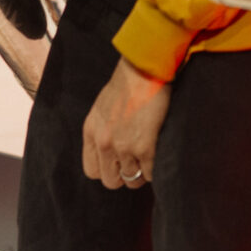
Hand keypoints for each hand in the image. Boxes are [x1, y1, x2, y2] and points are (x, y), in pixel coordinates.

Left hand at [82, 56, 170, 190]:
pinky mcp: (144, 148)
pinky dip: (156, 169)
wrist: (145, 69)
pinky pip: (150, 174)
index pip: (92, 170)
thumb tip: (112, 151)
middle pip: (111, 181)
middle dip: (125, 176)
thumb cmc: (128, 84)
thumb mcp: (103, 108)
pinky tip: (159, 154)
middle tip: (137, 164)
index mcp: (91, 132)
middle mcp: (104, 143)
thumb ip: (103, 130)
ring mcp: (123, 147)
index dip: (107, 170)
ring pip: (133, 180)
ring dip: (143, 173)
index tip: (119, 164)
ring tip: (151, 159)